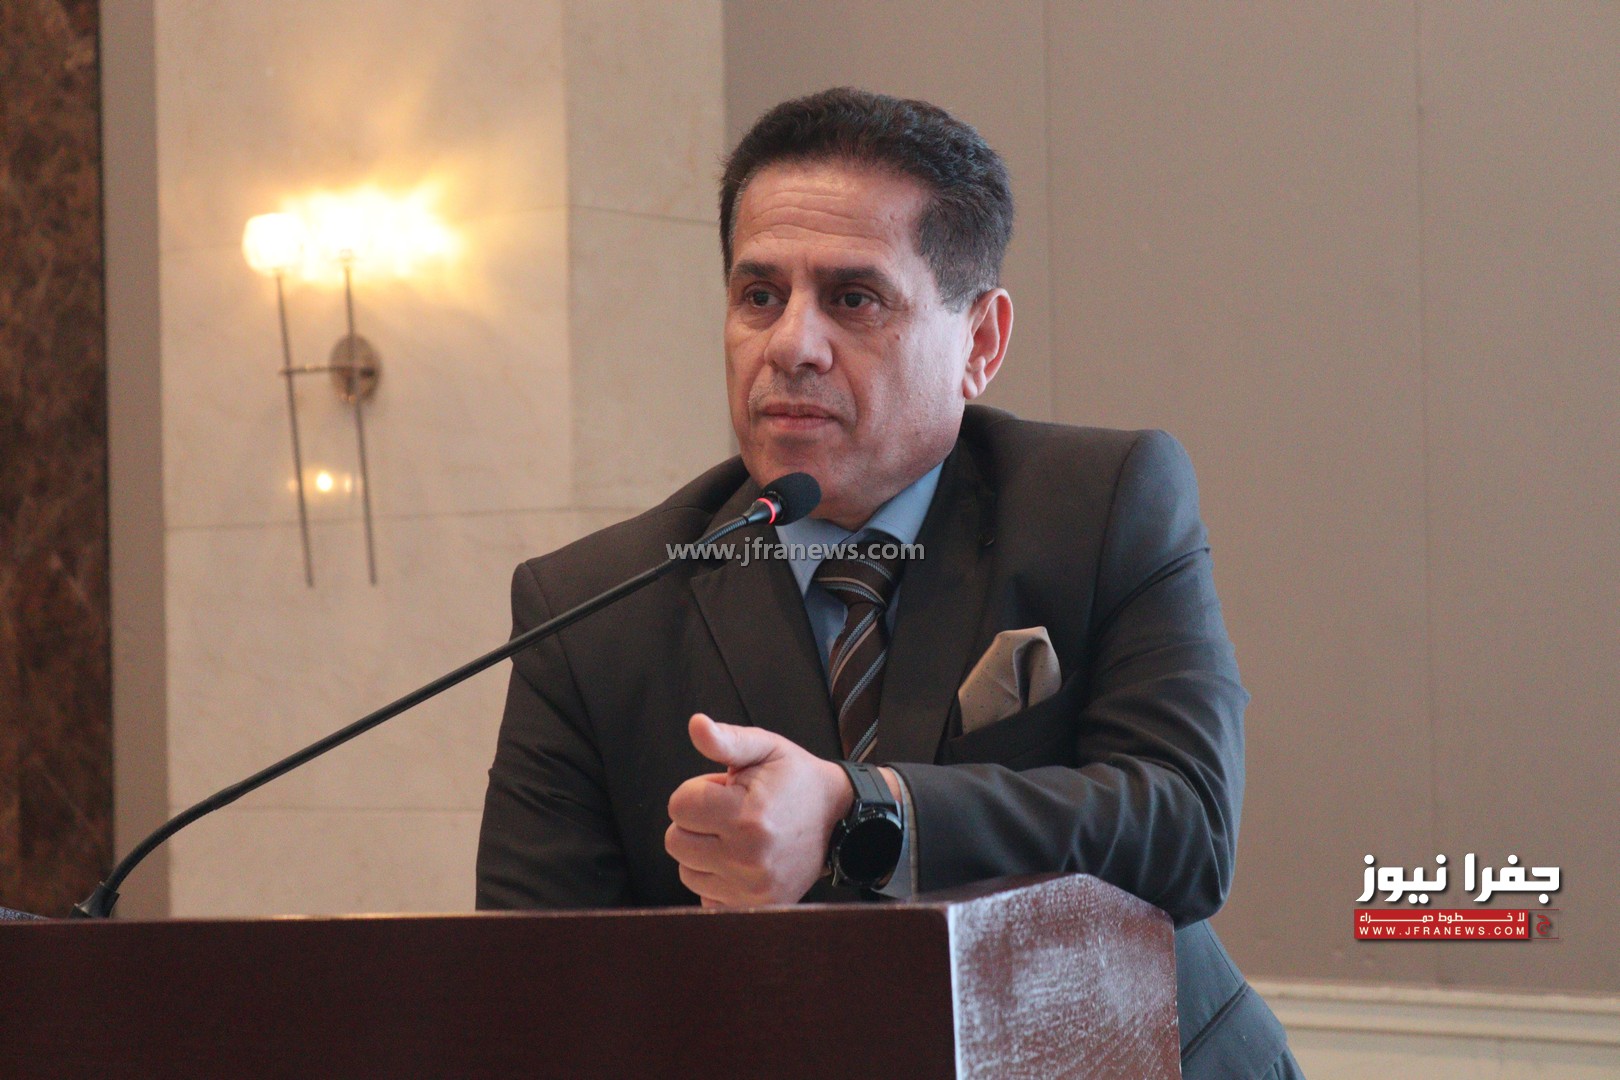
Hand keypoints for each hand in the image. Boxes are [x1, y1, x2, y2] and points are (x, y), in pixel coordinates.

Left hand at [664, 714, 851, 907]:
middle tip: (731, 812)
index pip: (679, 805)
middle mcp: (748, 857)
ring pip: (686, 870)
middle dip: (696, 822)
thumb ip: (726, 739)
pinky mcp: (756, 906)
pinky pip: (705, 896)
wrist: (838, 820)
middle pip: (675, 840)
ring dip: (703, 852)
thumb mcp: (766, 748)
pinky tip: (740, 861)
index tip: (726, 790)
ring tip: (737, 835)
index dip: (699, 792)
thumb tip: (696, 723)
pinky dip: (715, 878)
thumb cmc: (795, 779)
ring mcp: (752, 887)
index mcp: (747, 815)